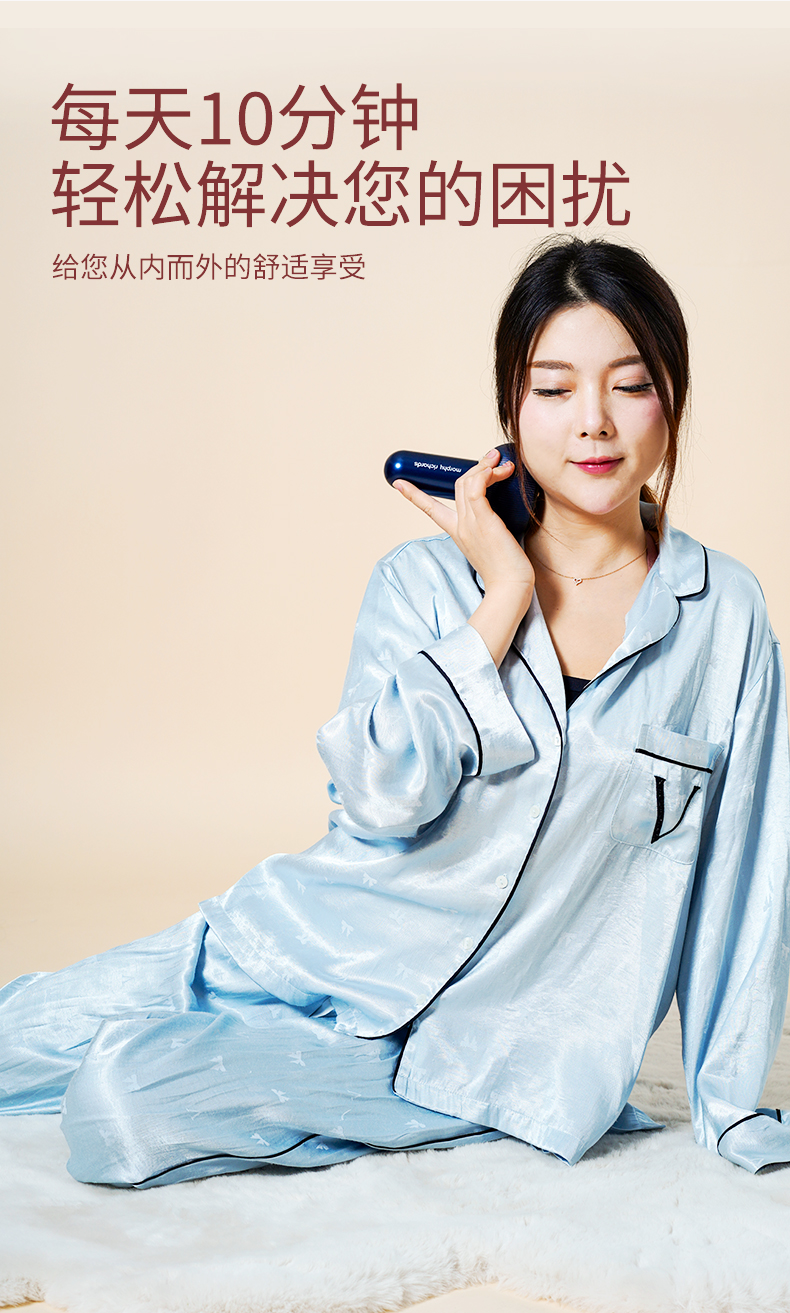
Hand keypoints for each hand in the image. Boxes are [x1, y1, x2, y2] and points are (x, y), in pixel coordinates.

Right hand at [393, 450, 534, 665]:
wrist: (509, 588)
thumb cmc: (507, 571)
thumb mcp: (493, 546)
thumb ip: (491, 530)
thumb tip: (502, 521)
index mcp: (457, 533)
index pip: (431, 509)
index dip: (415, 495)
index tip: (399, 484)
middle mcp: (460, 526)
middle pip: (457, 485)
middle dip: (475, 467)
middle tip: (494, 462)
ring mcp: (470, 523)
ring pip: (467, 482)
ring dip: (483, 466)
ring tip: (501, 463)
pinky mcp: (483, 520)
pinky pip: (477, 488)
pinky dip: (485, 474)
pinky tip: (496, 470)